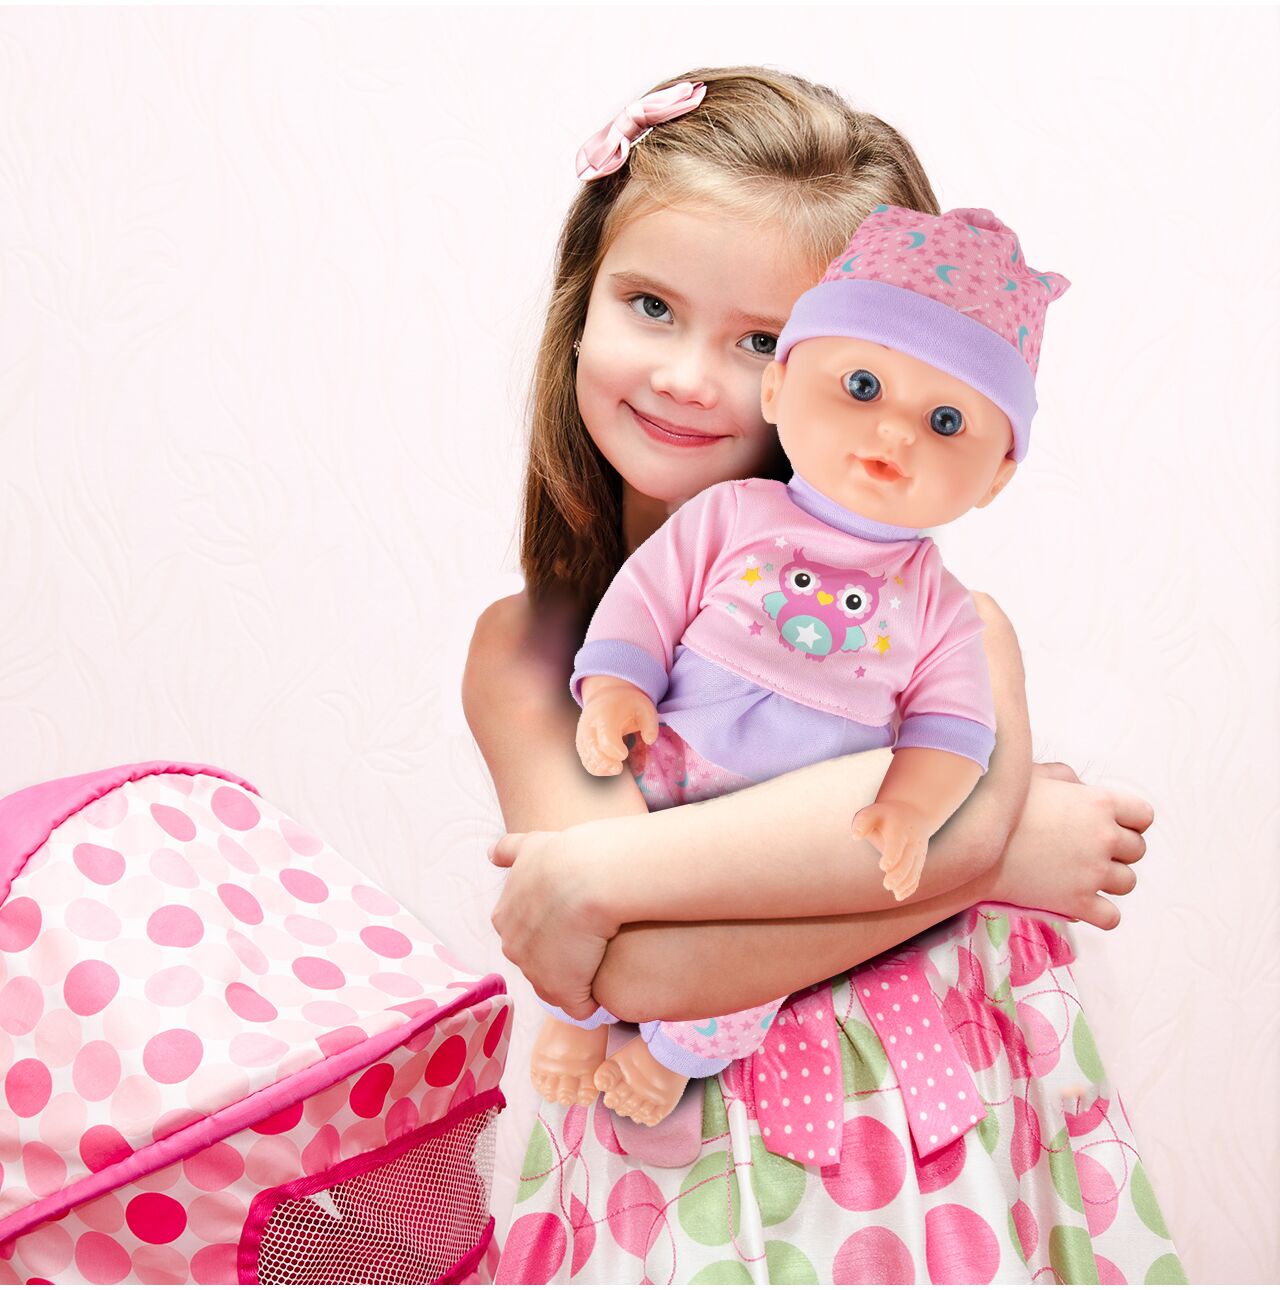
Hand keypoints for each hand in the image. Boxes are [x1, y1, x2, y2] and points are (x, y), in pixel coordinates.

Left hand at [488, 827, 616, 1020]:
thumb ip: (509, 850)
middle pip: (541, 961)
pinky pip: (579, 1005)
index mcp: (505, 918)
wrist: (588, 876)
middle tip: (593, 934)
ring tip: (604, 956)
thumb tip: (491, 854)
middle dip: (564, 955)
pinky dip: (592, 998)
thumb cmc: (565, 855)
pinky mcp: (564, 991)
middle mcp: (513, 948)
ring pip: (560, 984)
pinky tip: (608, 979)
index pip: (527, 934)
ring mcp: (536, 973)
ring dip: (580, 976)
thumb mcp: (531, 844)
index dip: (554, 928)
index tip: (577, 917)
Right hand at [576, 683, 658, 776]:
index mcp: (605, 714)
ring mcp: (583, 734)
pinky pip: (586, 761)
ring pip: (587, 757)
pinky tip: (610, 766)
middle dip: (606, 762)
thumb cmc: (627, 705)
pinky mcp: (582, 744)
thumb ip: (651, 724)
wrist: (607, 697)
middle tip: (619, 768)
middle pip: (592, 748)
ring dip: (602, 767)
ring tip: (616, 767)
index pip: (605, 737)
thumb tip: (649, 740)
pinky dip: (597, 768)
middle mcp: (589, 724)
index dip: (614, 750)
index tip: (625, 753)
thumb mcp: (644, 707)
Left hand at [852, 800, 931, 900]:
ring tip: (894, 893)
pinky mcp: (919, 861)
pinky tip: (899, 895)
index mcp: (900, 829)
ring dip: (905, 883)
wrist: (915, 812)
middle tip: (886, 884)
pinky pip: (917, 875)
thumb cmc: (887, 815)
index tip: (883, 866)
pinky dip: (910, 886)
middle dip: (898, 874)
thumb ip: (863, 822)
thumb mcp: (874, 812)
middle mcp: (912, 842)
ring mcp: (918, 852)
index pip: (897, 844)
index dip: (892, 856)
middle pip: (907, 861)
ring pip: (914, 871)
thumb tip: (856, 836)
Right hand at [988, 763, 1151, 928]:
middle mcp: (1104, 837)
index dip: (1129, 820)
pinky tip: (1081, 902)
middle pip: (1137, 850)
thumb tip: (1078, 786)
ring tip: (1083, 874)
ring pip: (1128, 883)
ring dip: (1110, 880)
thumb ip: (1066, 777)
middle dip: (1118, 850)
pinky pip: (1111, 917)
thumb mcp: (1033, 774)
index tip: (1111, 824)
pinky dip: (1101, 913)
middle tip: (1089, 849)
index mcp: (1099, 802)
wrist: (970, 842)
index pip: (1143, 815)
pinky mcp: (1077, 903)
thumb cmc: (998, 804)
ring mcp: (1092, 873)